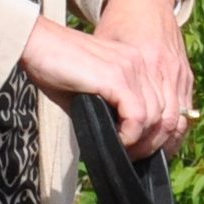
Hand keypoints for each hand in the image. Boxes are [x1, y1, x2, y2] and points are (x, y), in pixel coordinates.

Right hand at [25, 0, 191, 156]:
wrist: (35, 44)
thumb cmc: (55, 69)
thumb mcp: (92, 93)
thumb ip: (112, 111)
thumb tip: (121, 143)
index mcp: (138, 64)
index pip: (167, 104)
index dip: (161, 134)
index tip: (144, 151)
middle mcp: (141, 63)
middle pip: (167, 113)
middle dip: (154, 143)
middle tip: (134, 159)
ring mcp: (131, 68)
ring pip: (156, 117)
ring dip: (141, 143)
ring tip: (124, 153)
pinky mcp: (117, 77)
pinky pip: (138, 116)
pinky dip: (130, 136)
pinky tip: (117, 142)